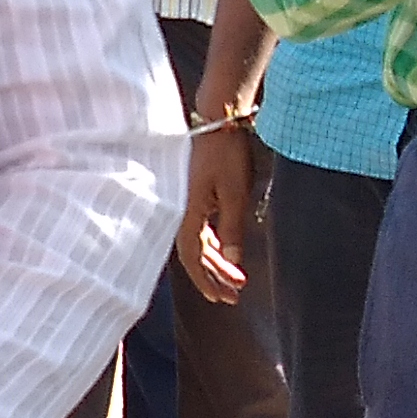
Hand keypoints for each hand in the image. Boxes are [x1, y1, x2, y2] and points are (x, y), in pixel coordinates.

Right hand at [179, 123, 259, 303]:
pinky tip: (223, 253)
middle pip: (194, 255)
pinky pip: (198, 230)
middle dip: (214, 277)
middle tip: (233, 295)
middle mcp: (181, 212)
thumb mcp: (235, 194)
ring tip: (233, 279)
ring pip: (197, 243)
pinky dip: (212, 245)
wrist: (217, 121)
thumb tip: (234, 261)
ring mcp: (186, 204)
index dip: (208, 280)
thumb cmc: (225, 154)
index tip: (225, 296)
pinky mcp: (193, 196)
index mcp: (188, 213)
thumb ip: (233, 230)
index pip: (194, 258)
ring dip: (214, 263)